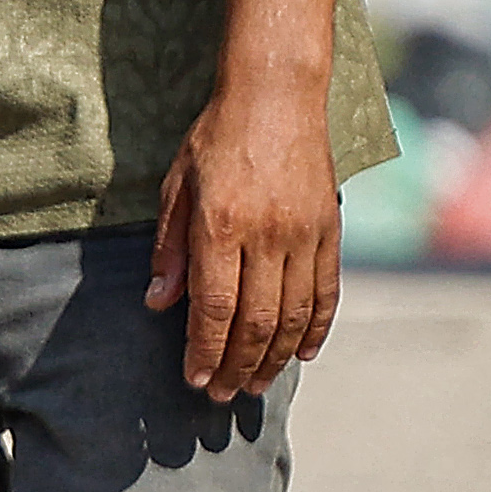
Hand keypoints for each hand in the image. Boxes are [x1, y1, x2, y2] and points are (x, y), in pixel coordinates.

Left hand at [147, 84, 339, 399]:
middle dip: (237, 365)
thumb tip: (159, 304)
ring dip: (276, 358)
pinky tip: (304, 355)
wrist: (277, 96)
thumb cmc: (214, 140)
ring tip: (255, 385)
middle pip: (257, 321)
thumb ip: (170, 249)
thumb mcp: (176, 187)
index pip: (216, 308)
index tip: (194, 378)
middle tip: (221, 395)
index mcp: (222, 226)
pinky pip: (327, 291)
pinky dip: (316, 328)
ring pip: (295, 315)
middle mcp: (269, 235)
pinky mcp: (331, 230)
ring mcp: (306, 234)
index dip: (205, 350)